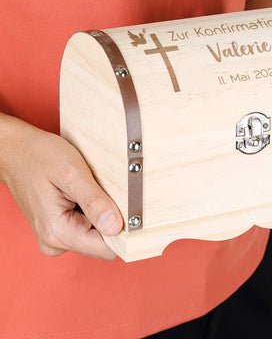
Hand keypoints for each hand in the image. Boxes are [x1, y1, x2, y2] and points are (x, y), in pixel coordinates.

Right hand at [0, 116, 122, 259]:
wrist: (16, 150)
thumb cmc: (40, 156)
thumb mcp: (72, 173)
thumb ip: (94, 202)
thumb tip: (115, 227)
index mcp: (58, 232)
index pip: (107, 249)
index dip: (123, 230)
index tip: (128, 208)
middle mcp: (55, 241)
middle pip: (103, 242)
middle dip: (111, 219)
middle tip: (105, 191)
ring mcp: (56, 237)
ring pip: (96, 234)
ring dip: (101, 213)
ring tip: (91, 189)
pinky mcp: (59, 229)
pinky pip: (86, 227)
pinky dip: (92, 211)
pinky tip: (85, 193)